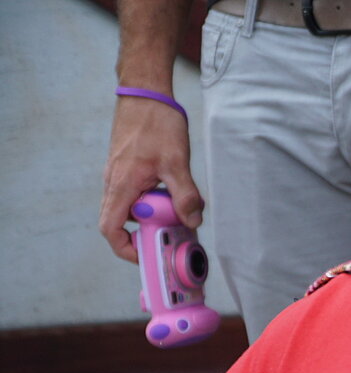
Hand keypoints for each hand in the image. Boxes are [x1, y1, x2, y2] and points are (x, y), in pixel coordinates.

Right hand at [100, 95, 200, 262]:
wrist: (145, 93)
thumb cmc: (156, 122)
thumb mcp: (177, 162)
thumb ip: (184, 195)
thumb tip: (192, 222)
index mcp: (122, 184)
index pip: (110, 228)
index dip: (126, 249)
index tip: (148, 254)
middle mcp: (114, 182)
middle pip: (120, 223)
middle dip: (145, 234)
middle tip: (172, 234)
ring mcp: (118, 175)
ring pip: (130, 208)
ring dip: (152, 217)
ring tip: (177, 213)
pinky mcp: (126, 169)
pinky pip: (136, 194)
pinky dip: (153, 202)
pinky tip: (173, 194)